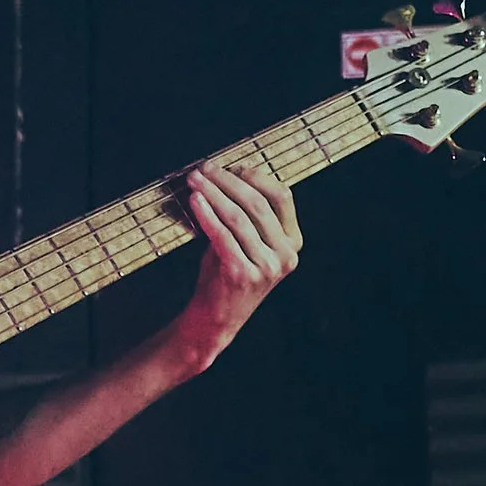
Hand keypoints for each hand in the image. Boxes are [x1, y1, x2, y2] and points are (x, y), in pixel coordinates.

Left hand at [171, 155, 301, 370]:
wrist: (214, 320)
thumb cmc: (225, 275)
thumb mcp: (245, 242)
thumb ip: (246, 214)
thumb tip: (226, 174)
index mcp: (292, 243)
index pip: (281, 196)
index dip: (256, 176)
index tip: (230, 165)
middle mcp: (285, 255)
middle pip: (258, 203)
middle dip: (228, 181)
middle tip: (204, 169)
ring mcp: (266, 266)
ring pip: (238, 216)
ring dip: (213, 193)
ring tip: (193, 180)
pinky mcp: (242, 274)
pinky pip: (222, 235)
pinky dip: (206, 214)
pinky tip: (194, 201)